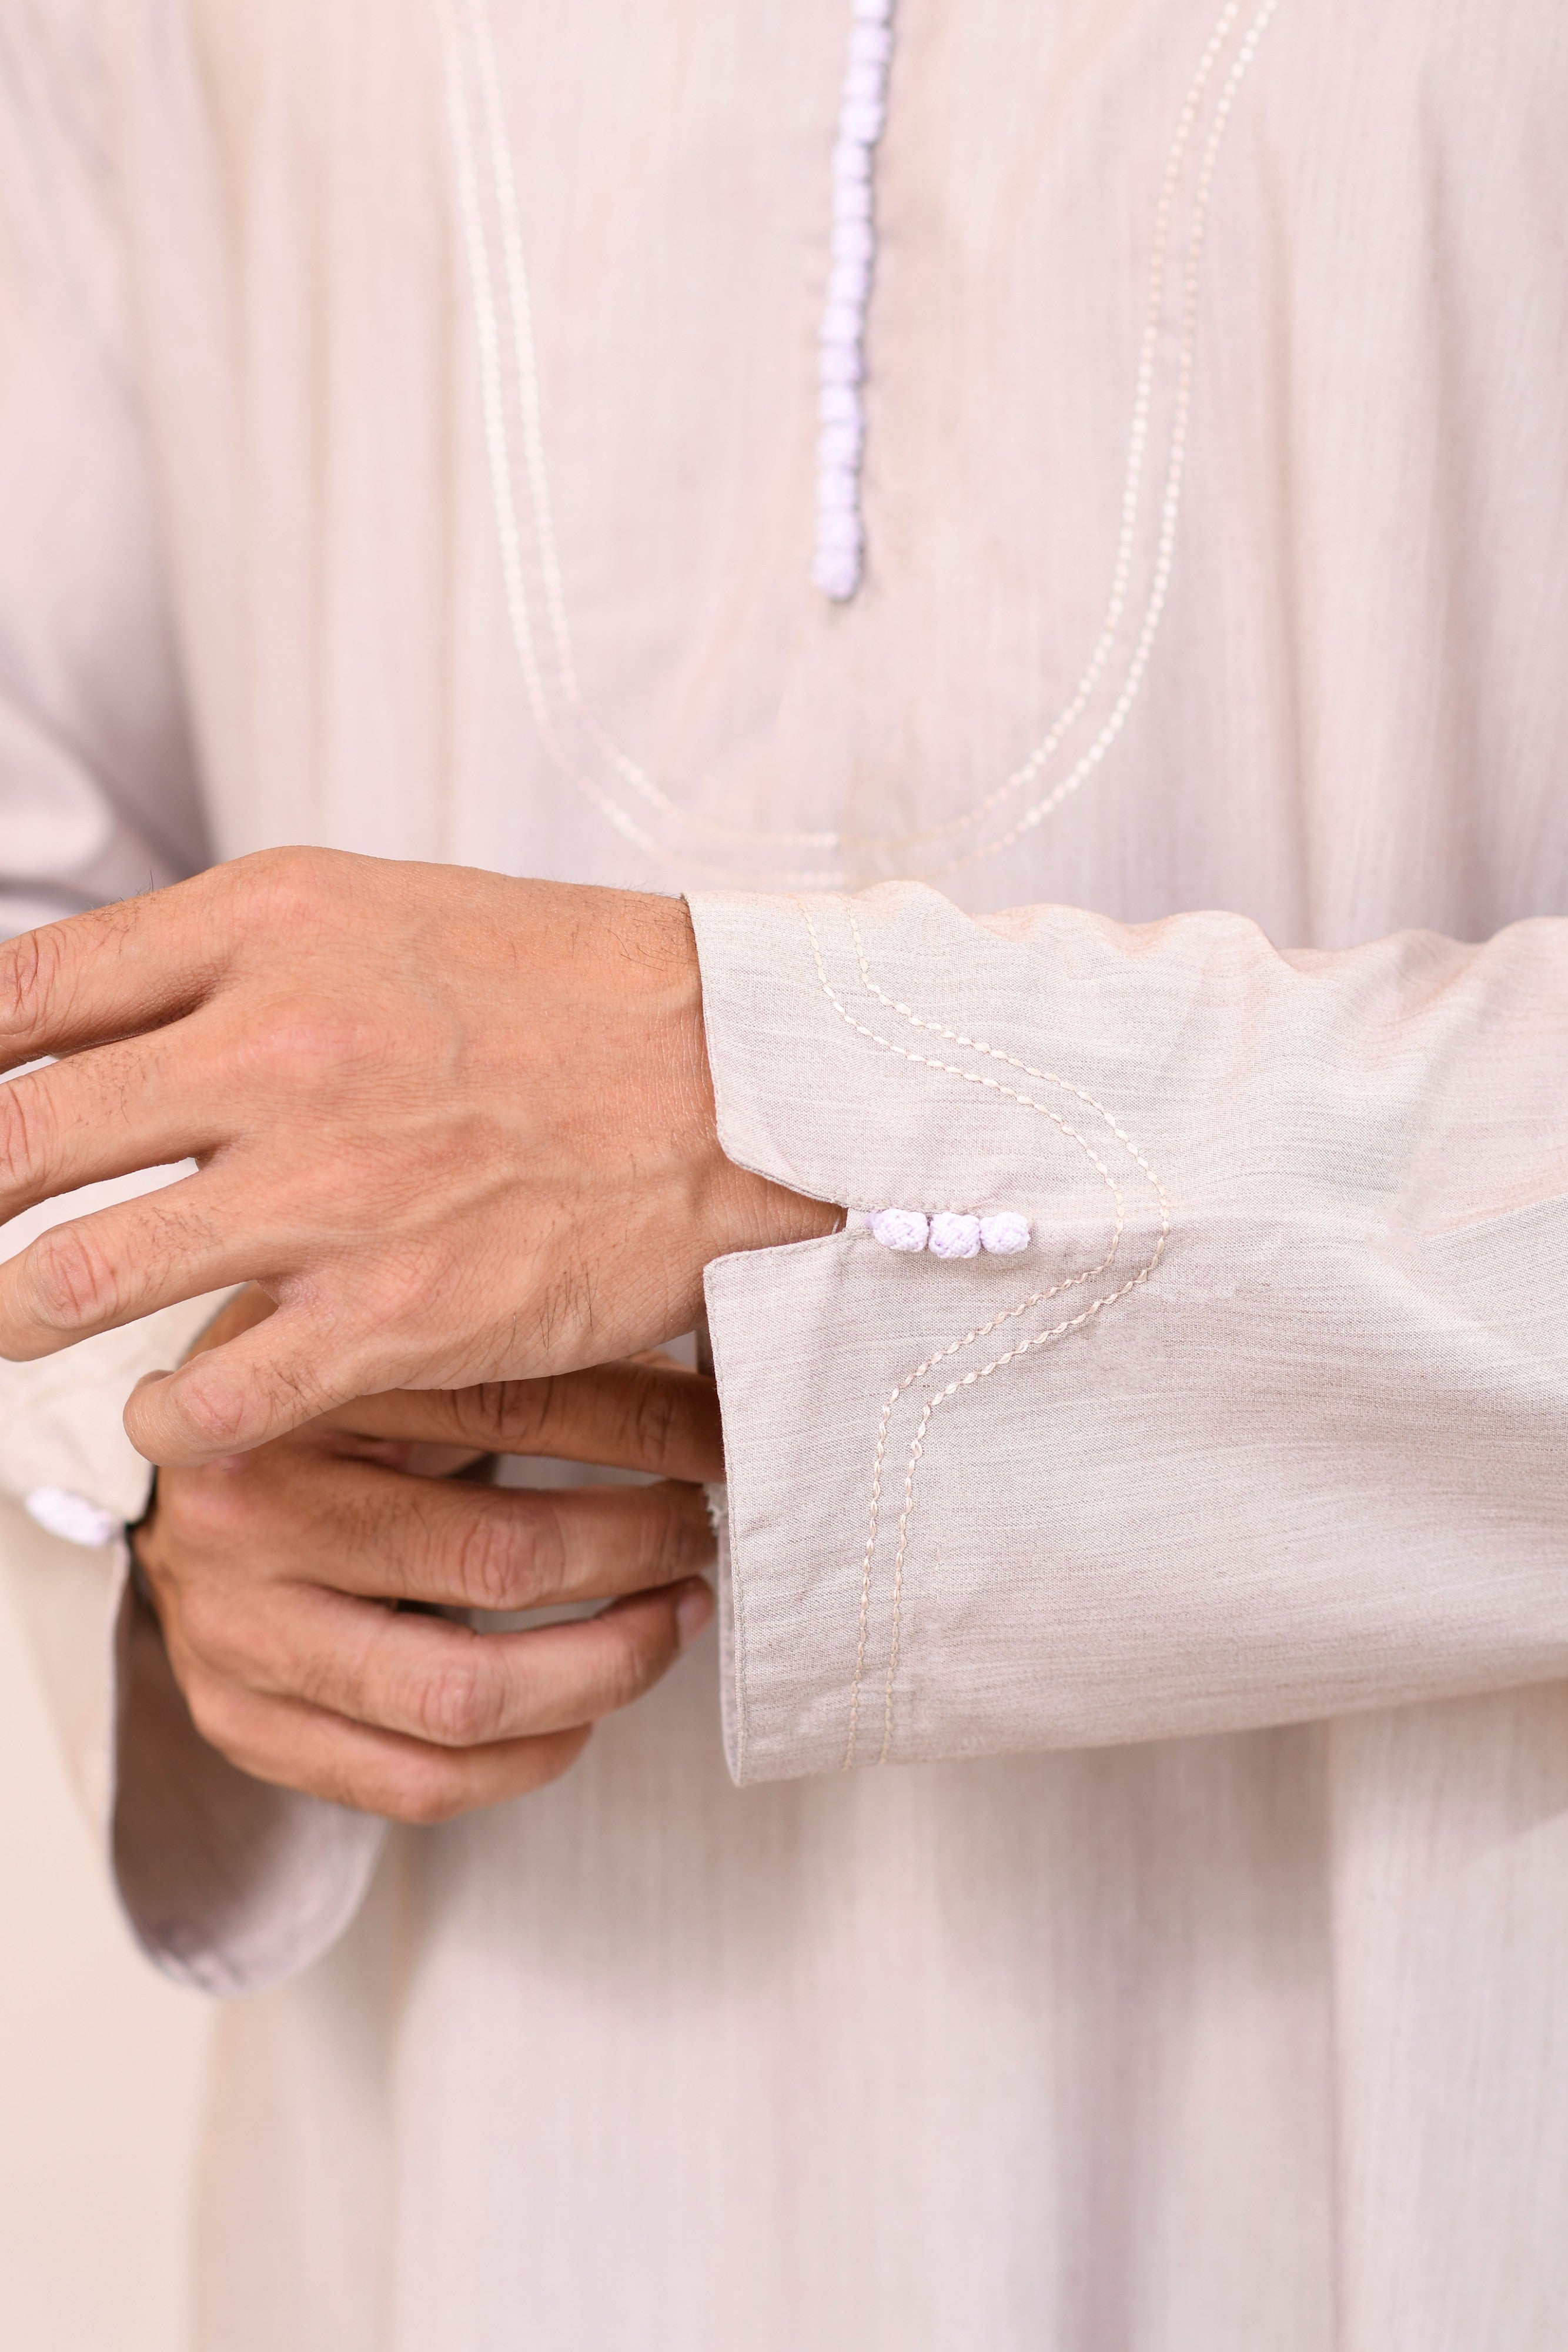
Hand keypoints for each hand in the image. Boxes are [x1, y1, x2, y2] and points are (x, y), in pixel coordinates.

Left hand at [0, 848, 835, 1463]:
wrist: (745, 1074)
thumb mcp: (378, 912)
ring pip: (75, 1280)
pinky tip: (168, 1416)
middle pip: (13, 1139)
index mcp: (269, 927)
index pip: (22, 989)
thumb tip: (86, 1027)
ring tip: (19, 1325)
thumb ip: (226, 963)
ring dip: (18, 1317)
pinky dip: (161, 1422)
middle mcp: (277, 1050)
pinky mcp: (395, 1315)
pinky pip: (209, 1399)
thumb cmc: (572, 991)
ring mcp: (331, 1190)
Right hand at [130, 1286, 722, 1822]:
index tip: (729, 1439)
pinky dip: (531, 1757)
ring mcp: (235, 1627)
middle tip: (704, 1533)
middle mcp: (248, 1507)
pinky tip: (587, 1708)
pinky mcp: (240, 1720)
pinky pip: (416, 1783)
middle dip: (639, 1551)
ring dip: (605, 1668)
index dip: (652, 1429)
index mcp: (300, 1384)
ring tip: (669, 1620)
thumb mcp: (413, 1344)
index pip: (515, 1404)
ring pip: (463, 1694)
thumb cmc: (332, 1402)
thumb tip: (717, 1376)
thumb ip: (536, 1347)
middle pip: (497, 1558)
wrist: (193, 1477)